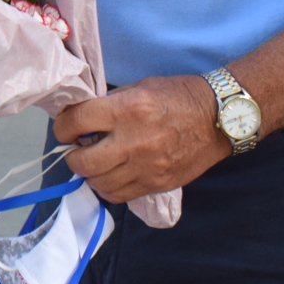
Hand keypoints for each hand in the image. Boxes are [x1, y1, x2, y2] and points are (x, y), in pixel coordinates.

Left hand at [49, 75, 227, 201]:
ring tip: (96, 162)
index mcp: (127, 109)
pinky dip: (108, 188)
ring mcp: (146, 167)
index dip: (62, 127)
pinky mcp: (157, 184)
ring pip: (99, 183)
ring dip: (90, 174)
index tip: (64, 129)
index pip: (77, 121)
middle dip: (72, 157)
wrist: (220, 118)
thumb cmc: (179, 96)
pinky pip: (120, 195)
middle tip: (77, 149)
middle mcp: (134, 141)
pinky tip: (112, 175)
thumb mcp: (141, 87)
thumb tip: (83, 117)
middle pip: (83, 162)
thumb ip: (111, 103)